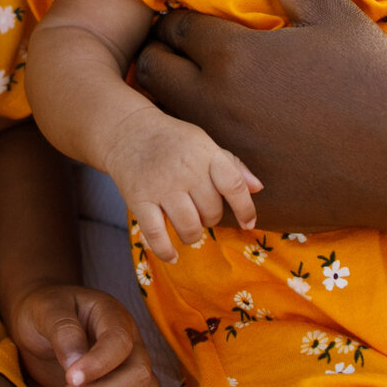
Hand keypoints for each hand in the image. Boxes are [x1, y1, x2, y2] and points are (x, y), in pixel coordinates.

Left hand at [7, 283, 160, 386]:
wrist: (40, 328)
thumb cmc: (43, 315)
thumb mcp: (44, 312)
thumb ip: (63, 332)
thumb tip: (76, 363)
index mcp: (111, 315)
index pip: (120, 342)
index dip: (99, 365)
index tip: (70, 379)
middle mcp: (131, 342)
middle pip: (140, 375)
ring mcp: (133, 368)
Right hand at [100, 112, 259, 260]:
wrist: (128, 130)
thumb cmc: (174, 140)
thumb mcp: (205, 143)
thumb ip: (233, 166)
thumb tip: (258, 189)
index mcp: (205, 154)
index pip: (234, 186)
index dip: (246, 209)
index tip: (248, 224)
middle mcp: (185, 170)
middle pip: (211, 212)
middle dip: (210, 218)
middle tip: (199, 209)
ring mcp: (161, 186)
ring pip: (189, 228)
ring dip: (193, 235)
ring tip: (187, 226)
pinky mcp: (138, 199)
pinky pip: (156, 235)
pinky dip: (166, 251)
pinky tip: (172, 255)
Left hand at [132, 0, 386, 245]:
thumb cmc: (376, 79)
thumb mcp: (331, 14)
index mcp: (231, 56)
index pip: (171, 27)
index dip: (182, 23)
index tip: (199, 26)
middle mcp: (214, 107)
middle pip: (152, 74)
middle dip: (165, 61)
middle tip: (194, 60)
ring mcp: (223, 156)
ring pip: (164, 124)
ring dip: (173, 108)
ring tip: (205, 99)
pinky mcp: (236, 198)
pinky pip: (193, 174)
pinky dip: (198, 159)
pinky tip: (227, 146)